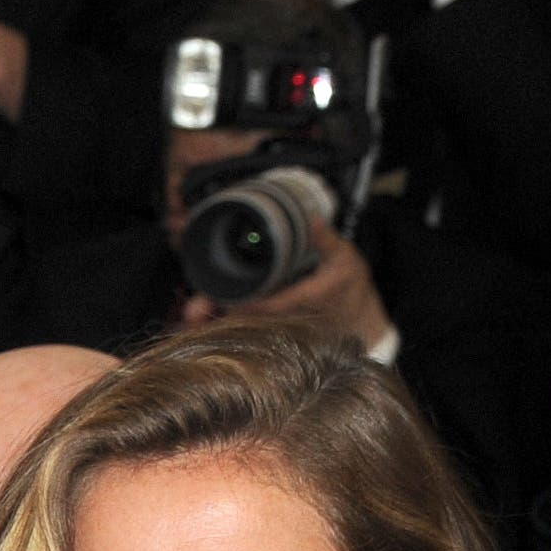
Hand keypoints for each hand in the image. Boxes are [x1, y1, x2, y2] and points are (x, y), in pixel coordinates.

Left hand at [179, 219, 393, 352]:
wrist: (360, 322)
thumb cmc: (350, 289)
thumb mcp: (345, 259)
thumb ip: (327, 240)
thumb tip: (313, 218)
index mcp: (304, 300)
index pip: (269, 305)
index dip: (243, 303)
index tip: (218, 296)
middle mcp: (287, 320)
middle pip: (249, 320)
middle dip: (220, 316)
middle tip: (191, 312)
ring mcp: (278, 329)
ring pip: (245, 328)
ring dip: (217, 322)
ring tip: (190, 316)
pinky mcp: (272, 332)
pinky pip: (247, 329)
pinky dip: (226, 323)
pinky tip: (204, 319)